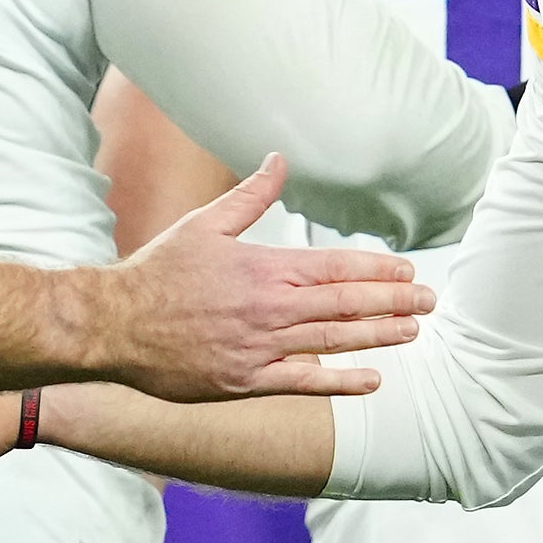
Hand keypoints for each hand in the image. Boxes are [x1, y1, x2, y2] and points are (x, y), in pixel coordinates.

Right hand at [97, 156, 431, 401]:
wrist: (112, 325)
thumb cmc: (157, 272)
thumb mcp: (204, 225)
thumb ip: (250, 197)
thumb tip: (279, 160)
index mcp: (264, 267)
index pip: (336, 266)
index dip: (378, 269)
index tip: (407, 271)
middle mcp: (269, 307)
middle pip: (346, 303)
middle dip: (394, 301)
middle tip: (429, 301)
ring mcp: (259, 347)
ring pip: (333, 340)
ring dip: (378, 335)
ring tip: (412, 332)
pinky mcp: (244, 381)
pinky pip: (303, 382)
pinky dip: (340, 381)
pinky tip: (370, 379)